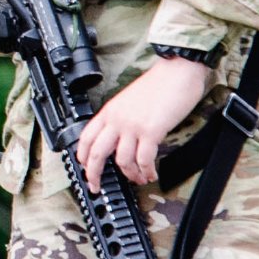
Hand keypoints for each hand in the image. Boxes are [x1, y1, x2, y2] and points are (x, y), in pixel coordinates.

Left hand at [80, 49, 216, 186]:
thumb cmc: (158, 85)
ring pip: (122, 161)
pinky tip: (151, 174)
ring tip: (139, 178)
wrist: (177, 72)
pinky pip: (144, 160)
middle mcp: (116, 119)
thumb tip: (119, 141)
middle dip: (94, 174)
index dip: (82, 156)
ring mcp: (132, 126)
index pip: (86, 138)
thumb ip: (120, 119)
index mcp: (109, 111)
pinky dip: (147, 171)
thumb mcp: (128, 101)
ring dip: (131, 175)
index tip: (84, 169)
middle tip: (97, 186)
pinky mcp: (151, 131)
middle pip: (97, 153)